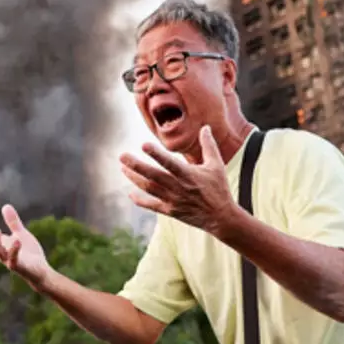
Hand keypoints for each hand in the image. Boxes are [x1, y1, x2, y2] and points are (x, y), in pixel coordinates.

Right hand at [0, 204, 50, 289]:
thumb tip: (5, 206)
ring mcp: (8, 260)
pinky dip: (14, 250)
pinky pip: (14, 259)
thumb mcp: (20, 234)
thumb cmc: (29, 254)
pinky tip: (17, 240)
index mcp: (0, 244)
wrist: (41, 272)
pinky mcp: (19, 267)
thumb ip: (12, 222)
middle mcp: (1, 253)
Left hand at [120, 125, 238, 234]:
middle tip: (122, 156)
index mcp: (189, 175)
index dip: (156, 154)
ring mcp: (173, 200)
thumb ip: (209, 145)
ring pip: (149, 189)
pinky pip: (152, 205)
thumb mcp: (216, 165)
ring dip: (134, 178)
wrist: (221, 217)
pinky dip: (140, 200)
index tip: (143, 145)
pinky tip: (130, 193)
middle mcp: (178, 187)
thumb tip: (205, 126)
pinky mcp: (170, 211)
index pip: (170, 163)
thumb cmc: (218, 188)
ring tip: (122, 168)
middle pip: (153, 176)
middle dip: (136, 166)